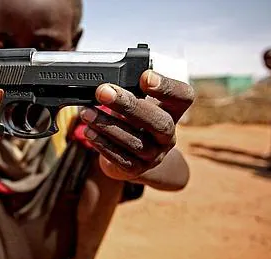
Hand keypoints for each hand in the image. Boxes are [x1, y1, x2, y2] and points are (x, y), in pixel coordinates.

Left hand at [80, 70, 194, 179]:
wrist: (131, 157)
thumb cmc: (132, 122)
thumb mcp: (137, 103)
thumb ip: (130, 91)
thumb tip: (105, 85)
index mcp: (172, 112)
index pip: (183, 97)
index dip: (168, 87)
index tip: (145, 77)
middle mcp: (168, 135)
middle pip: (159, 122)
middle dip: (129, 105)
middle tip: (103, 92)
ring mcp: (154, 155)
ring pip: (136, 141)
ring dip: (108, 125)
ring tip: (87, 113)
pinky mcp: (136, 169)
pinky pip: (121, 157)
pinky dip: (103, 143)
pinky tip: (89, 132)